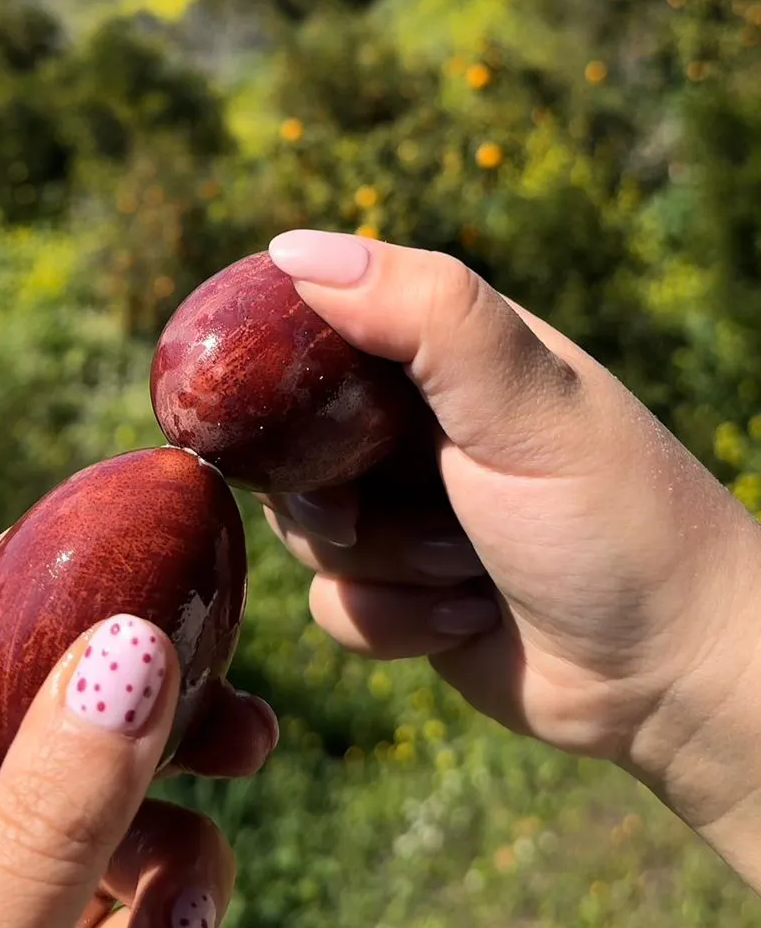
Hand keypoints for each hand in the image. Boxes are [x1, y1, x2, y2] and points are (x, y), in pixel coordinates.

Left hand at [0, 539, 276, 927]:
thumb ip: (38, 829)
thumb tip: (134, 647)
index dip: (15, 588)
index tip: (119, 523)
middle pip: (35, 744)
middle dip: (146, 729)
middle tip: (239, 720)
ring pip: (94, 833)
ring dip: (172, 852)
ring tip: (191, 910)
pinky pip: (115, 916)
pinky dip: (161, 926)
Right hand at [263, 229, 760, 886]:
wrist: (670, 677)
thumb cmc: (615, 520)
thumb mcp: (526, 401)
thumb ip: (425, 313)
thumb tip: (291, 250)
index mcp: (447, 353)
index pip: (319, 321)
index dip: (276, 361)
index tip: (257, 400)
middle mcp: (416, 424)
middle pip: (291, 435)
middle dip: (328, 488)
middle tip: (370, 508)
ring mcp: (405, 508)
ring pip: (304, 527)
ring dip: (382, 562)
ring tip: (466, 567)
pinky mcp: (398, 591)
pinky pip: (332, 602)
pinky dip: (390, 622)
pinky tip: (464, 619)